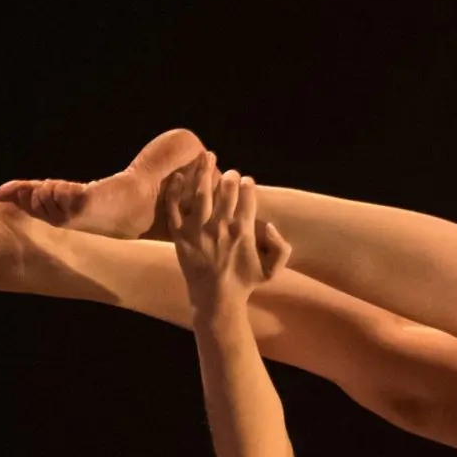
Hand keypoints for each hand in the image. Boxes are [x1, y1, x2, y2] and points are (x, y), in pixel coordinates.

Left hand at [166, 150, 290, 324]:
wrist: (216, 300)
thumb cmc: (244, 283)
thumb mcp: (271, 271)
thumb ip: (281, 248)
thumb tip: (272, 225)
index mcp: (242, 231)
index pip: (247, 195)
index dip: (248, 184)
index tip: (246, 182)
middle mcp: (220, 226)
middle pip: (226, 187)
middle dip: (230, 175)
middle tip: (229, 174)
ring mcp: (198, 230)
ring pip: (201, 190)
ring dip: (204, 169)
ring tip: (207, 157)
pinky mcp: (180, 235)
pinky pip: (175, 207)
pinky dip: (176, 190)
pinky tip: (181, 176)